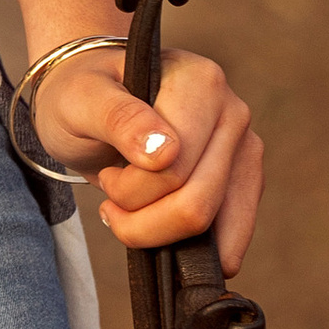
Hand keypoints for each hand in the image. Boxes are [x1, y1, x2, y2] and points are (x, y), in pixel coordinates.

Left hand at [33, 43, 262, 273]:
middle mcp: (232, 113)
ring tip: (131, 208)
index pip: (173, 168)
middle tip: (113, 197)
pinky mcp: (245, 181)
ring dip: (161, 234)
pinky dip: (188, 245)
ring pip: (212, 226)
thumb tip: (167, 153)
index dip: (129, 190)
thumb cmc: (84, 96)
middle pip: (197, 204)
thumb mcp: (83, 98)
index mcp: (201, 82)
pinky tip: (160, 225)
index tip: (108, 176)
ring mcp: (244, 149)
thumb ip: (120, 118)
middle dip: (142, 220)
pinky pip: (230, 236)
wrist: (92, 103)